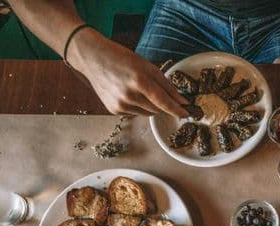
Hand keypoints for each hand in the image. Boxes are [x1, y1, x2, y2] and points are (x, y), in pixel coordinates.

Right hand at [68, 29, 187, 116]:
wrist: (92, 57)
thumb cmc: (121, 58)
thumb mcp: (147, 66)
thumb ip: (165, 84)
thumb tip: (181, 100)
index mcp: (139, 81)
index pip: (164, 101)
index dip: (177, 109)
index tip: (187, 113)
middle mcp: (129, 96)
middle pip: (157, 109)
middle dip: (162, 103)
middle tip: (157, 92)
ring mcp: (120, 104)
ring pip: (147, 113)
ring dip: (149, 105)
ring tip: (138, 89)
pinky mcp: (113, 110)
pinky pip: (135, 113)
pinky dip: (137, 106)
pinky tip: (127, 93)